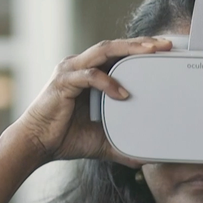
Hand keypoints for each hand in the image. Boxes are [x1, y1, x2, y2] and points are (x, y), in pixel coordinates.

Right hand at [7, 37, 173, 167]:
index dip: (141, 49)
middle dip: (141, 43)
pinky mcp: (63, 82)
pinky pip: (90, 75)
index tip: (166, 50)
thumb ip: (122, 144)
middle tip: (166, 44)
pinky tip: (123, 94)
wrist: (36, 145)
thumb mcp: (102, 141)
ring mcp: (71, 70)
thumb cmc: (65, 138)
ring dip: (129, 49)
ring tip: (151, 52)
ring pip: (104, 51)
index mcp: (90, 74)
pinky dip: (108, 82)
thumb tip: (144, 159)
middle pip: (115, 46)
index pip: (119, 55)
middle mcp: (80, 65)